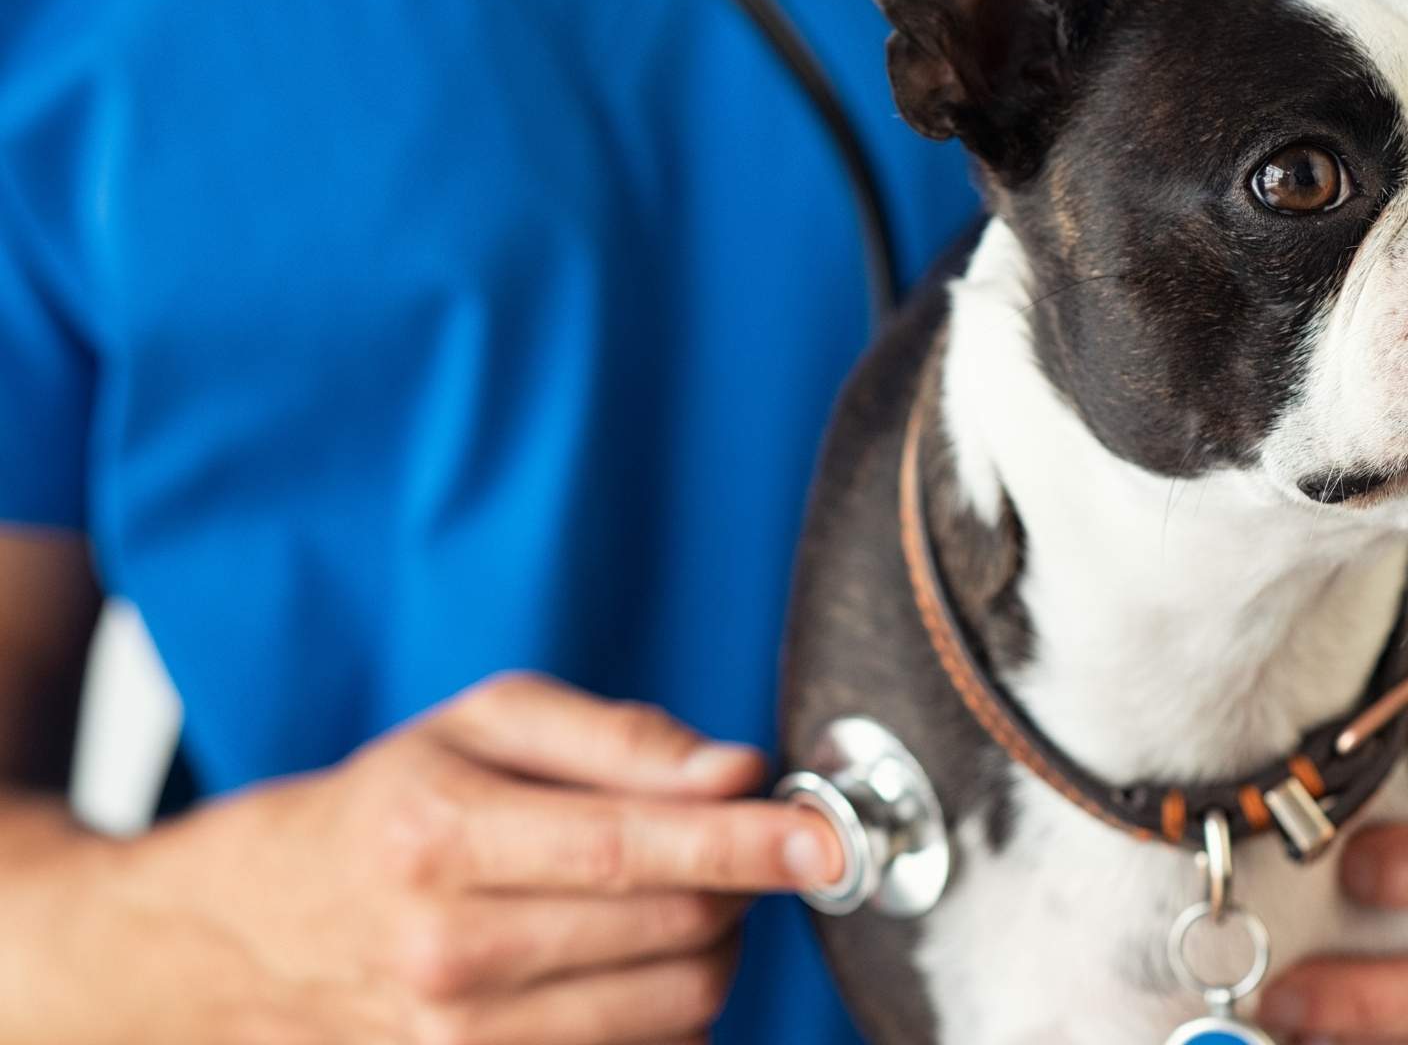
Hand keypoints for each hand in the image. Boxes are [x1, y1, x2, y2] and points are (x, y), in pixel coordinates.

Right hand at [42, 673, 840, 1043]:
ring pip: (673, 1007)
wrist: (249, 933)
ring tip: (673, 899)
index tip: (827, 838)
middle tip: (738, 843)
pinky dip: (671, 1006)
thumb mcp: (480, 725)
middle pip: (673, 934)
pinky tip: (632, 958)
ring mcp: (458, 1043)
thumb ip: (617, 737)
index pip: (636, 852)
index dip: (749, 845)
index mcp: (440, 839)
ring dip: (712, 947)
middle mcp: (447, 955)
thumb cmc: (386, 807)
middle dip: (739, 885)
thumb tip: (735, 770)